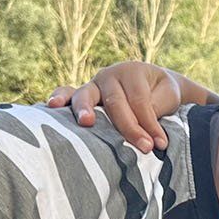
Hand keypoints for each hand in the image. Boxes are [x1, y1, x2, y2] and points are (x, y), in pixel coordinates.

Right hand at [45, 61, 180, 152]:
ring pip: (86, 95)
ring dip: (84, 109)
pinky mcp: (82, 96)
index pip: (140, 101)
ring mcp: (93, 85)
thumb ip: (156, 109)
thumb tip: (146, 130)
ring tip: (86, 122)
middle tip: (144, 147)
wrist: (153, 84)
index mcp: (132, 71)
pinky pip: (68, 95)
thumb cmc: (161, 93)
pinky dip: (59, 98)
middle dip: (129, 127)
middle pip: (115, 101)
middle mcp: (109, 76)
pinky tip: (51, 106)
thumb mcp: (167, 98)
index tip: (159, 144)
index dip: (149, 124)